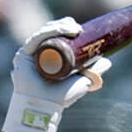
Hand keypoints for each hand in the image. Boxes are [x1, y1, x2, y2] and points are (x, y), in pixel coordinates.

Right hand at [1, 17, 111, 131]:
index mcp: (51, 56)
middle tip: (77, 28)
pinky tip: (59, 29)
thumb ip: (94, 71)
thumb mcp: (83, 80)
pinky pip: (36, 39)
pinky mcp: (23, 55)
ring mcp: (31, 53)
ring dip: (58, 26)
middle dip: (64, 25)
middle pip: (50, 32)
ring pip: (44, 33)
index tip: (80, 29)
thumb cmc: (61, 97)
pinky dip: (48, 32)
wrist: (46, 107)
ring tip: (72, 28)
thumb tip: (108, 61)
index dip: (67, 28)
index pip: (58, 36)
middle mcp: (39, 52)